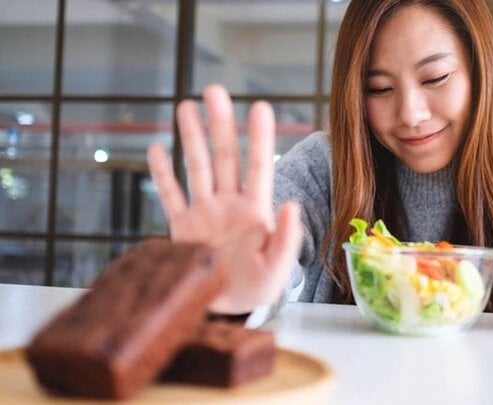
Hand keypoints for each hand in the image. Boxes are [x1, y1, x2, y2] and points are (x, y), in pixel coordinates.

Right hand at [147, 84, 301, 313]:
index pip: (258, 167)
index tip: (261, 107)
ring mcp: (203, 212)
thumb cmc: (256, 287)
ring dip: (191, 138)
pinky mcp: (181, 227)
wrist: (225, 308)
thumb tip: (293, 205)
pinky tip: (158, 148)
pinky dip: (162, 175)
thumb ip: (287, 239)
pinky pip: (170, 196)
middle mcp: (228, 203)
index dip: (259, 138)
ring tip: (186, 106)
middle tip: (215, 90)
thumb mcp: (277, 270)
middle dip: (220, 125)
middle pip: (224, 157)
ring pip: (196, 168)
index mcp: (254, 210)